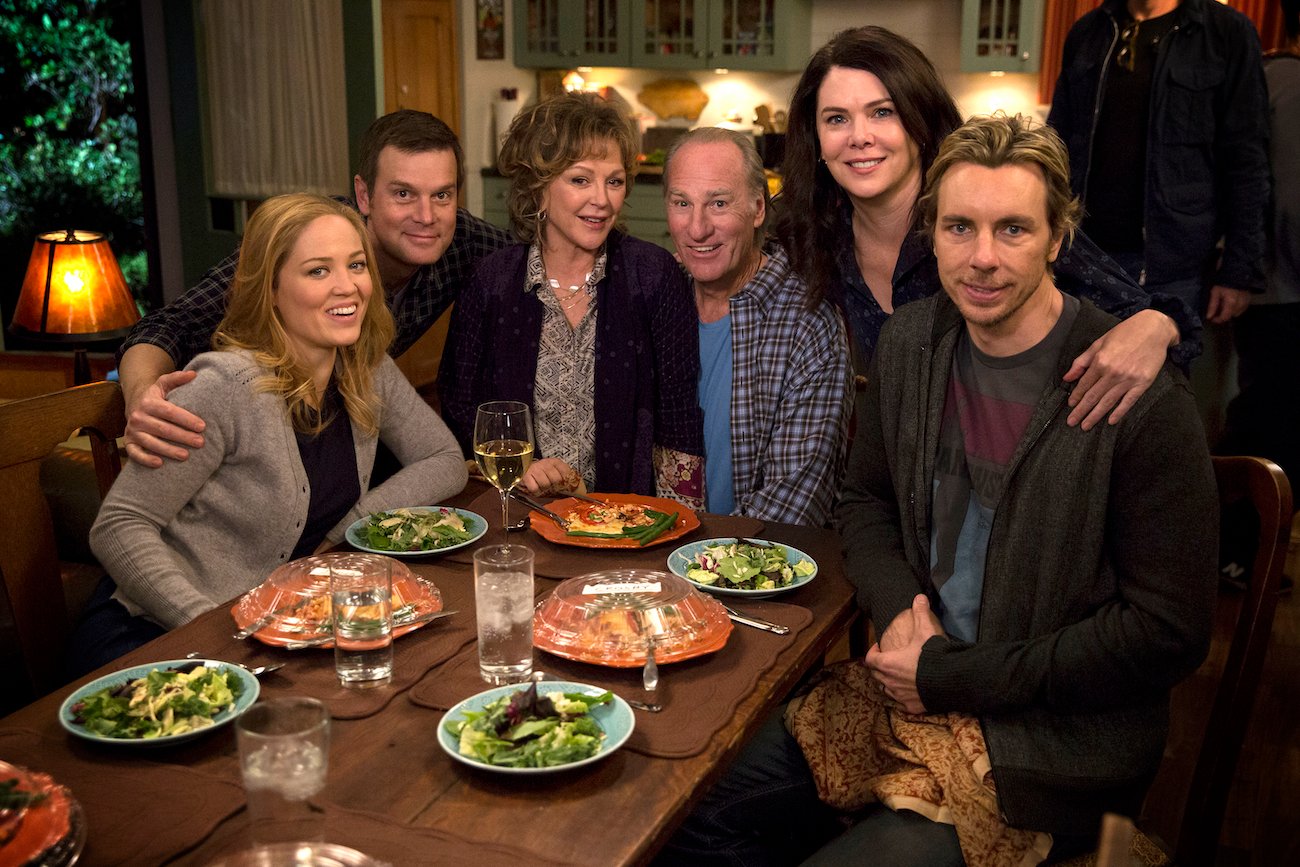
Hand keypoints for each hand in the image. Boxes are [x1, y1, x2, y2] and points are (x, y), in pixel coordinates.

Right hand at [123, 370, 205, 467]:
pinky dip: (146, 459)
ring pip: (151, 443)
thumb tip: (194, 374)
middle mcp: (138, 417)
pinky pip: (135, 453)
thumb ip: (177, 378)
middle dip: (183, 436)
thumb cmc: (156, 396)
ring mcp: (132, 431)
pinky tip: (160, 464)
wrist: (135, 405)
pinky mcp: (129, 443)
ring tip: (186, 455)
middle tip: (200, 443)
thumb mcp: (164, 384)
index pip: (170, 412)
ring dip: (169, 450)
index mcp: (148, 402)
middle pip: (163, 429)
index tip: (202, 426)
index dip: (186, 419)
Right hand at [519, 457, 579, 496]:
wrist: (524, 467)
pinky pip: (535, 488)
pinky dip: (536, 492)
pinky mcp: (526, 476)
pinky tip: (537, 489)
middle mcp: (545, 463)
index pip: (566, 472)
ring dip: (545, 489)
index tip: (567, 488)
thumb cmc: (543, 473)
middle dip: (556, 487)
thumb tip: (579, 490)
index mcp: (555, 462)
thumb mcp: (555, 471)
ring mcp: (535, 469)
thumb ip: (565, 478)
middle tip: (554, 489)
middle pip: (556, 479)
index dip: (567, 482)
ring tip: (544, 488)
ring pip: (545, 484)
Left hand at [864, 594, 942, 713]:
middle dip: (880, 667)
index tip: (880, 646)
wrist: (951, 681)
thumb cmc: (933, 655)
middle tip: (889, 660)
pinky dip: (904, 697)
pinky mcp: (912, 707)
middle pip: (876, 675)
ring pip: (887, 690)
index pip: (870, 659)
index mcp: (888, 663)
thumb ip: (920, 613)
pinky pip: (902, 703)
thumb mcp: (926, 630)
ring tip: (899, 675)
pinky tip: (912, 691)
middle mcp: (890, 682)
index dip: (872, 652)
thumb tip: (919, 597)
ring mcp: (900, 696)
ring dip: (890, 682)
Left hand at [1062, 309, 1173, 429]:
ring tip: (1085, 426)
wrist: (1154, 329)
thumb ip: (1082, 361)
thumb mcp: (1099, 343)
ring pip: (1108, 402)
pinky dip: (1119, 412)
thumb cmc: (1125, 333)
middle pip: (1093, 396)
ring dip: (1095, 415)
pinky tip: (1111, 421)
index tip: (1070, 406)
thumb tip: (1067, 378)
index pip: (1084, 384)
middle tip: (1072, 422)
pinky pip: (1129, 401)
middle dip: (1081, 411)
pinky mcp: (1143, 383)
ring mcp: (1128, 379)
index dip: (1076, 396)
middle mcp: (1113, 372)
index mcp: (1100, 361)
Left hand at [1204, 285, 1249, 324]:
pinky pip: (1241, 309)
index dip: (1217, 320)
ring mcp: (1246, 302)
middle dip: (1223, 314)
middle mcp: (1240, 304)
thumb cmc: (1224, 282)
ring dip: (1230, 311)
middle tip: (1218, 307)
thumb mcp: (1215, 292)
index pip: (1225, 317)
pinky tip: (1232, 301)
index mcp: (1231, 303)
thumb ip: (1212, 305)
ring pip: (1236, 313)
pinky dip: (1236, 307)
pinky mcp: (1249, 300)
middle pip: (1230, 316)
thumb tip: (1209, 316)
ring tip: (1225, 302)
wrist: (1236, 274)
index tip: (1212, 318)